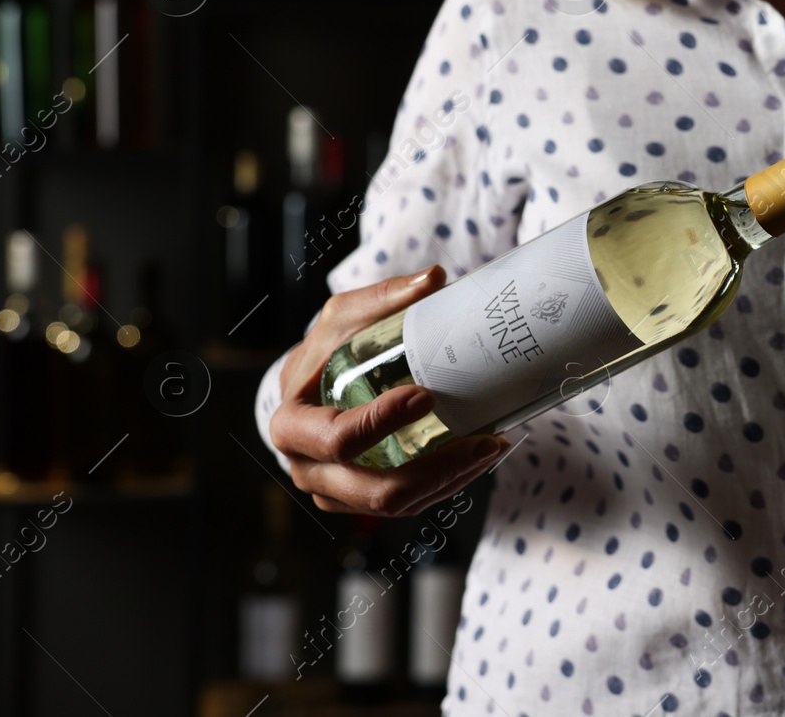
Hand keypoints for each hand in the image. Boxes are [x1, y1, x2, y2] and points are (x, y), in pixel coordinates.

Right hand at [268, 266, 509, 515]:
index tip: (425, 396)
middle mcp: (310, 469)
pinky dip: (446, 486)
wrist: (312, 388)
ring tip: (490, 449)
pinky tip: (478, 460)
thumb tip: (435, 279)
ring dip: (449, 481)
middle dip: (434, 469)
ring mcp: (337, 492)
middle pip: (373, 489)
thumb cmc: (325, 351)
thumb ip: (382, 298)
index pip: (337, 439)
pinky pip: (407, 506)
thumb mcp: (344, 318)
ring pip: (396, 505)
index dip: (380, 424)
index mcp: (293, 426)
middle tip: (479, 440)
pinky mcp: (363, 500)